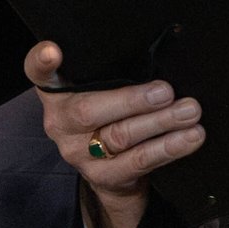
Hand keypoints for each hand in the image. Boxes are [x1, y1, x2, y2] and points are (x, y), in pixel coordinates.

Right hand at [26, 41, 203, 227]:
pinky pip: (138, 161)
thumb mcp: (104, 89)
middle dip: (132, 100)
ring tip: (189, 111)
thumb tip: (162, 52)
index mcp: (57, 92)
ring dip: (160, 122)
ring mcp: (77, 152)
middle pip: (89, 110)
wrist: (113, 172)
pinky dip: (168, 148)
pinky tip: (190, 137)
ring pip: (120, 136)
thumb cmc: (112, 113)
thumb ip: (114, 73)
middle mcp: (60, 122)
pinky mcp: (102, 176)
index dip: (42, 62)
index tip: (53, 51)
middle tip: (167, 91)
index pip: (38, 73)